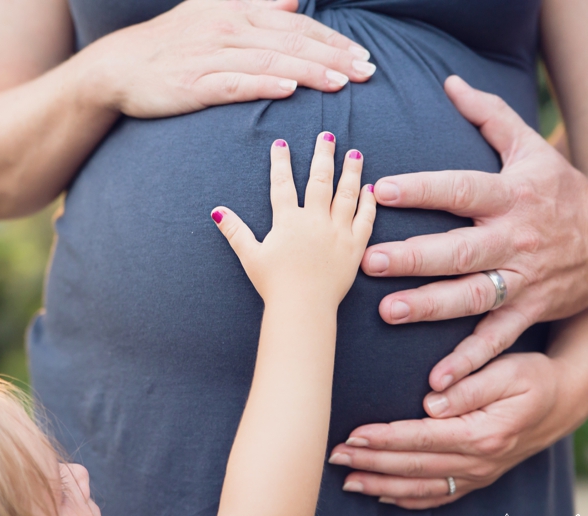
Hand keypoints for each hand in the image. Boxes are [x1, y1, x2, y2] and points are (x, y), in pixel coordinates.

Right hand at [91, 0, 375, 117]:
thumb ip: (257, 6)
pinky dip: (263, 84)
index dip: (333, 39)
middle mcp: (230, 28)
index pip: (297, 24)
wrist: (121, 66)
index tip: (364, 55)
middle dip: (335, 56)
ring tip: (343, 83)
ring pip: (272, 60)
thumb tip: (292, 1)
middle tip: (368, 72)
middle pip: (293, 41)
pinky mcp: (196, 83)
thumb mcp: (214, 14)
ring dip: (310, 71)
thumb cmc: (172, 44)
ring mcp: (212, 55)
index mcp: (239, 12)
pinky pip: (235, 82)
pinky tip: (289, 89)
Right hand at [212, 133, 375, 308]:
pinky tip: (370, 189)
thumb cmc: (274, 284)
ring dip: (351, 171)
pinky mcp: (354, 247)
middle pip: (320, 180)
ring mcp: (337, 232)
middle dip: (323, 156)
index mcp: (288, 221)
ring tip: (355, 153)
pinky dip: (368, 203)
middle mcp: (315, 221)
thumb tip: (217, 211)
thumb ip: (235, 231)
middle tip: (327, 136)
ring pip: (347, 194)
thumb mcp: (250, 256)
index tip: (281, 144)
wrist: (303, 307)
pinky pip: (365, 220)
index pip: (283, 184)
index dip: (280, 162)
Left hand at [328, 352, 582, 508]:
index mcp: (484, 433)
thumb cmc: (533, 376)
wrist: (565, 400)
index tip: (353, 434)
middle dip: (371, 462)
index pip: (423, 438)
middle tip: (333, 456)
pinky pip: (439, 497)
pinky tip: (382, 496)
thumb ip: (469, 385)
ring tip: (346, 480)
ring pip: (421, 487)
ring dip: (381, 485)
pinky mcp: (478, 479)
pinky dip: (408, 499)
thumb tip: (430, 403)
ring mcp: (479, 475)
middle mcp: (480, 461)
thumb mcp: (508, 369)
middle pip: (414, 466)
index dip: (385, 438)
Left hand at [359, 75, 587, 391]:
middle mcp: (515, 239)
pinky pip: (497, 340)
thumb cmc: (560, 191)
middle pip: (461, 249)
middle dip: (415, 257)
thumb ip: (489, 116)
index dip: (423, 188)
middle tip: (370, 261)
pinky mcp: (529, 312)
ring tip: (389, 312)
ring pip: (473, 297)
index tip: (381, 188)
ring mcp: (523, 280)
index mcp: (511, 195)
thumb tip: (450, 83)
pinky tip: (437, 381)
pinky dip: (469, 361)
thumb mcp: (531, 148)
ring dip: (431, 307)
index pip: (462, 189)